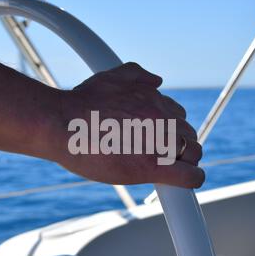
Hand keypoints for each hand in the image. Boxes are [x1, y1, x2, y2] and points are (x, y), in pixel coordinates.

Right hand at [46, 63, 204, 188]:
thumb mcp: (111, 77)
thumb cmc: (81, 103)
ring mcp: (159, 141)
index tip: (163, 140)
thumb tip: (158, 80)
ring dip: (184, 160)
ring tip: (165, 167)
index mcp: (154, 100)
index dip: (172, 131)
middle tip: (160, 155)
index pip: (179, 116)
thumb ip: (138, 75)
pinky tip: (186, 180)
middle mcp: (161, 118)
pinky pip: (190, 176)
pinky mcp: (153, 167)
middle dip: (179, 145)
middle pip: (189, 134)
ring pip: (193, 153)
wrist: (62, 124)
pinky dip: (193, 179)